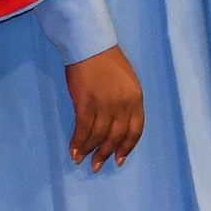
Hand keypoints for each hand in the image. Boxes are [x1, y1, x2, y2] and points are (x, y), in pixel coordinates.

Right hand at [63, 46, 144, 169]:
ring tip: (80, 159)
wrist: (90, 45)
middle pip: (115, 136)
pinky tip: (74, 149)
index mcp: (136, 99)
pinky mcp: (85, 103)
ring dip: (89, 150)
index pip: (134, 131)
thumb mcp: (127, 82)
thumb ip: (126, 103)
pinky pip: (82, 128)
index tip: (118, 159)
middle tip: (96, 165)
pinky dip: (78, 141)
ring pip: (97, 135)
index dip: (126, 147)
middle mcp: (122, 104)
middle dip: (105, 153)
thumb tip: (115, 125)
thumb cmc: (108, 61)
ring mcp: (104, 104)